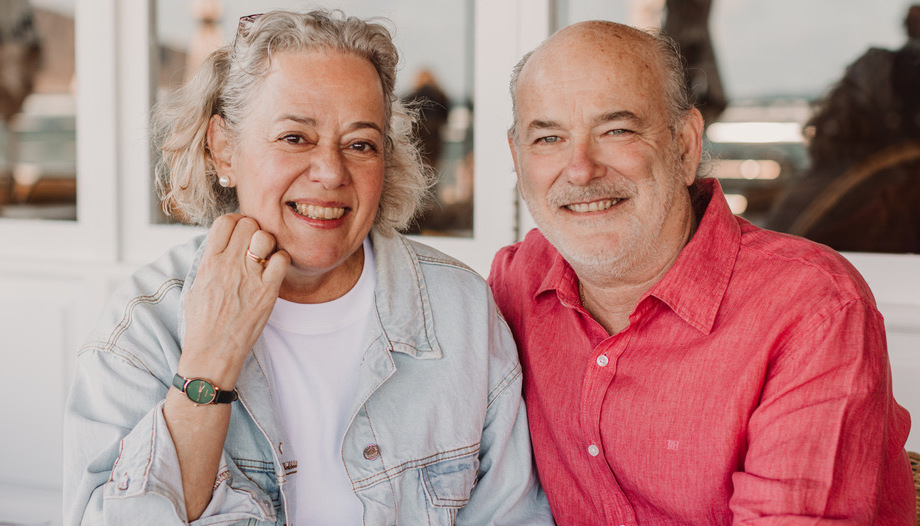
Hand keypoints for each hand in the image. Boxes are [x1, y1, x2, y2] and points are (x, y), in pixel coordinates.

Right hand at [179, 214, 289, 387]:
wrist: (213, 351)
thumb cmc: (203, 322)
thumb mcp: (197, 286)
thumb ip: (210, 261)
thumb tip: (222, 244)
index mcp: (209, 262)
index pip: (225, 221)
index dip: (235, 222)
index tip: (239, 233)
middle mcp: (228, 265)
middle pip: (248, 224)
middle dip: (253, 230)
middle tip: (253, 246)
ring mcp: (249, 277)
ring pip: (266, 237)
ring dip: (268, 243)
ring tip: (264, 258)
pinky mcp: (267, 291)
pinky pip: (282, 259)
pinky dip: (281, 260)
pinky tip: (273, 271)